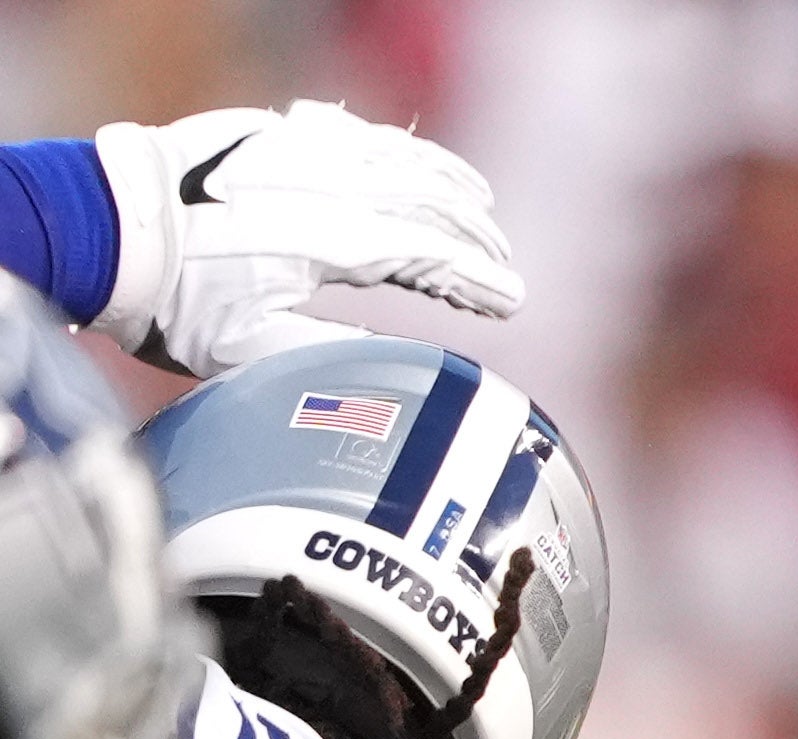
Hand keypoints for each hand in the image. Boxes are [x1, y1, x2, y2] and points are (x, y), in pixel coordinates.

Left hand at [89, 101, 521, 375]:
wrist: (108, 226)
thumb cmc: (176, 301)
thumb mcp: (255, 351)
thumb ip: (335, 354)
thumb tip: (400, 368)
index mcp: (332, 244)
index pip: (432, 256)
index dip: (478, 281)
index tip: (512, 301)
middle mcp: (329, 189)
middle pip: (429, 203)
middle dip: (476, 237)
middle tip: (503, 267)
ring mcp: (303, 152)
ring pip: (400, 159)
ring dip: (450, 183)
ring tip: (483, 205)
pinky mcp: (275, 133)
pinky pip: (358, 133)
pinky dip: (401, 147)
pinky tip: (416, 156)